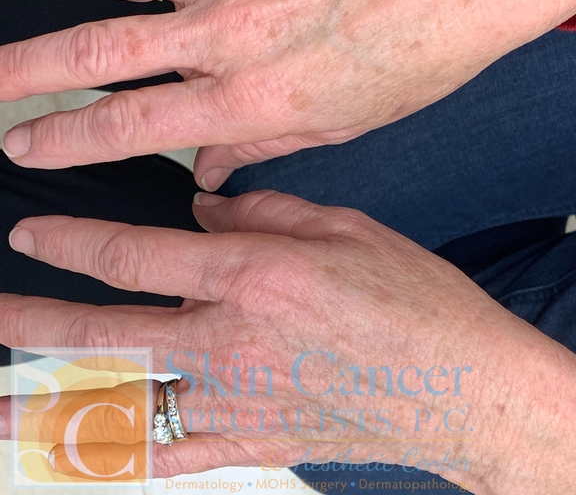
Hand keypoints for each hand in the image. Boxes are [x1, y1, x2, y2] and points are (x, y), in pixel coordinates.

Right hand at [1, 0, 574, 188]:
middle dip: (22, 69)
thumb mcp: (339, 129)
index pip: (128, 123)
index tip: (25, 144)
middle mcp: (227, 32)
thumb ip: (258, 149)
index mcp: (250, 95)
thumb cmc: (414, 50)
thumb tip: (209, 169)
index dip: (62, 139)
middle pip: (96, 52)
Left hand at [1, 190, 574, 490]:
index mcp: (251, 274)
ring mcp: (233, 402)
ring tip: (0, 404)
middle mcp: (228, 339)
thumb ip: (262, 210)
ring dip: (50, 402)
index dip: (69, 241)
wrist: (462, 387)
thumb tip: (203, 207)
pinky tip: (79, 453)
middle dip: (30, 321)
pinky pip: (166, 458)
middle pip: (103, 330)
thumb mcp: (343, 226)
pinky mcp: (250, 444)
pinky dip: (117, 457)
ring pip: (121, 402)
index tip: (30, 234)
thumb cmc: (410, 298)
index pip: (132, 254)